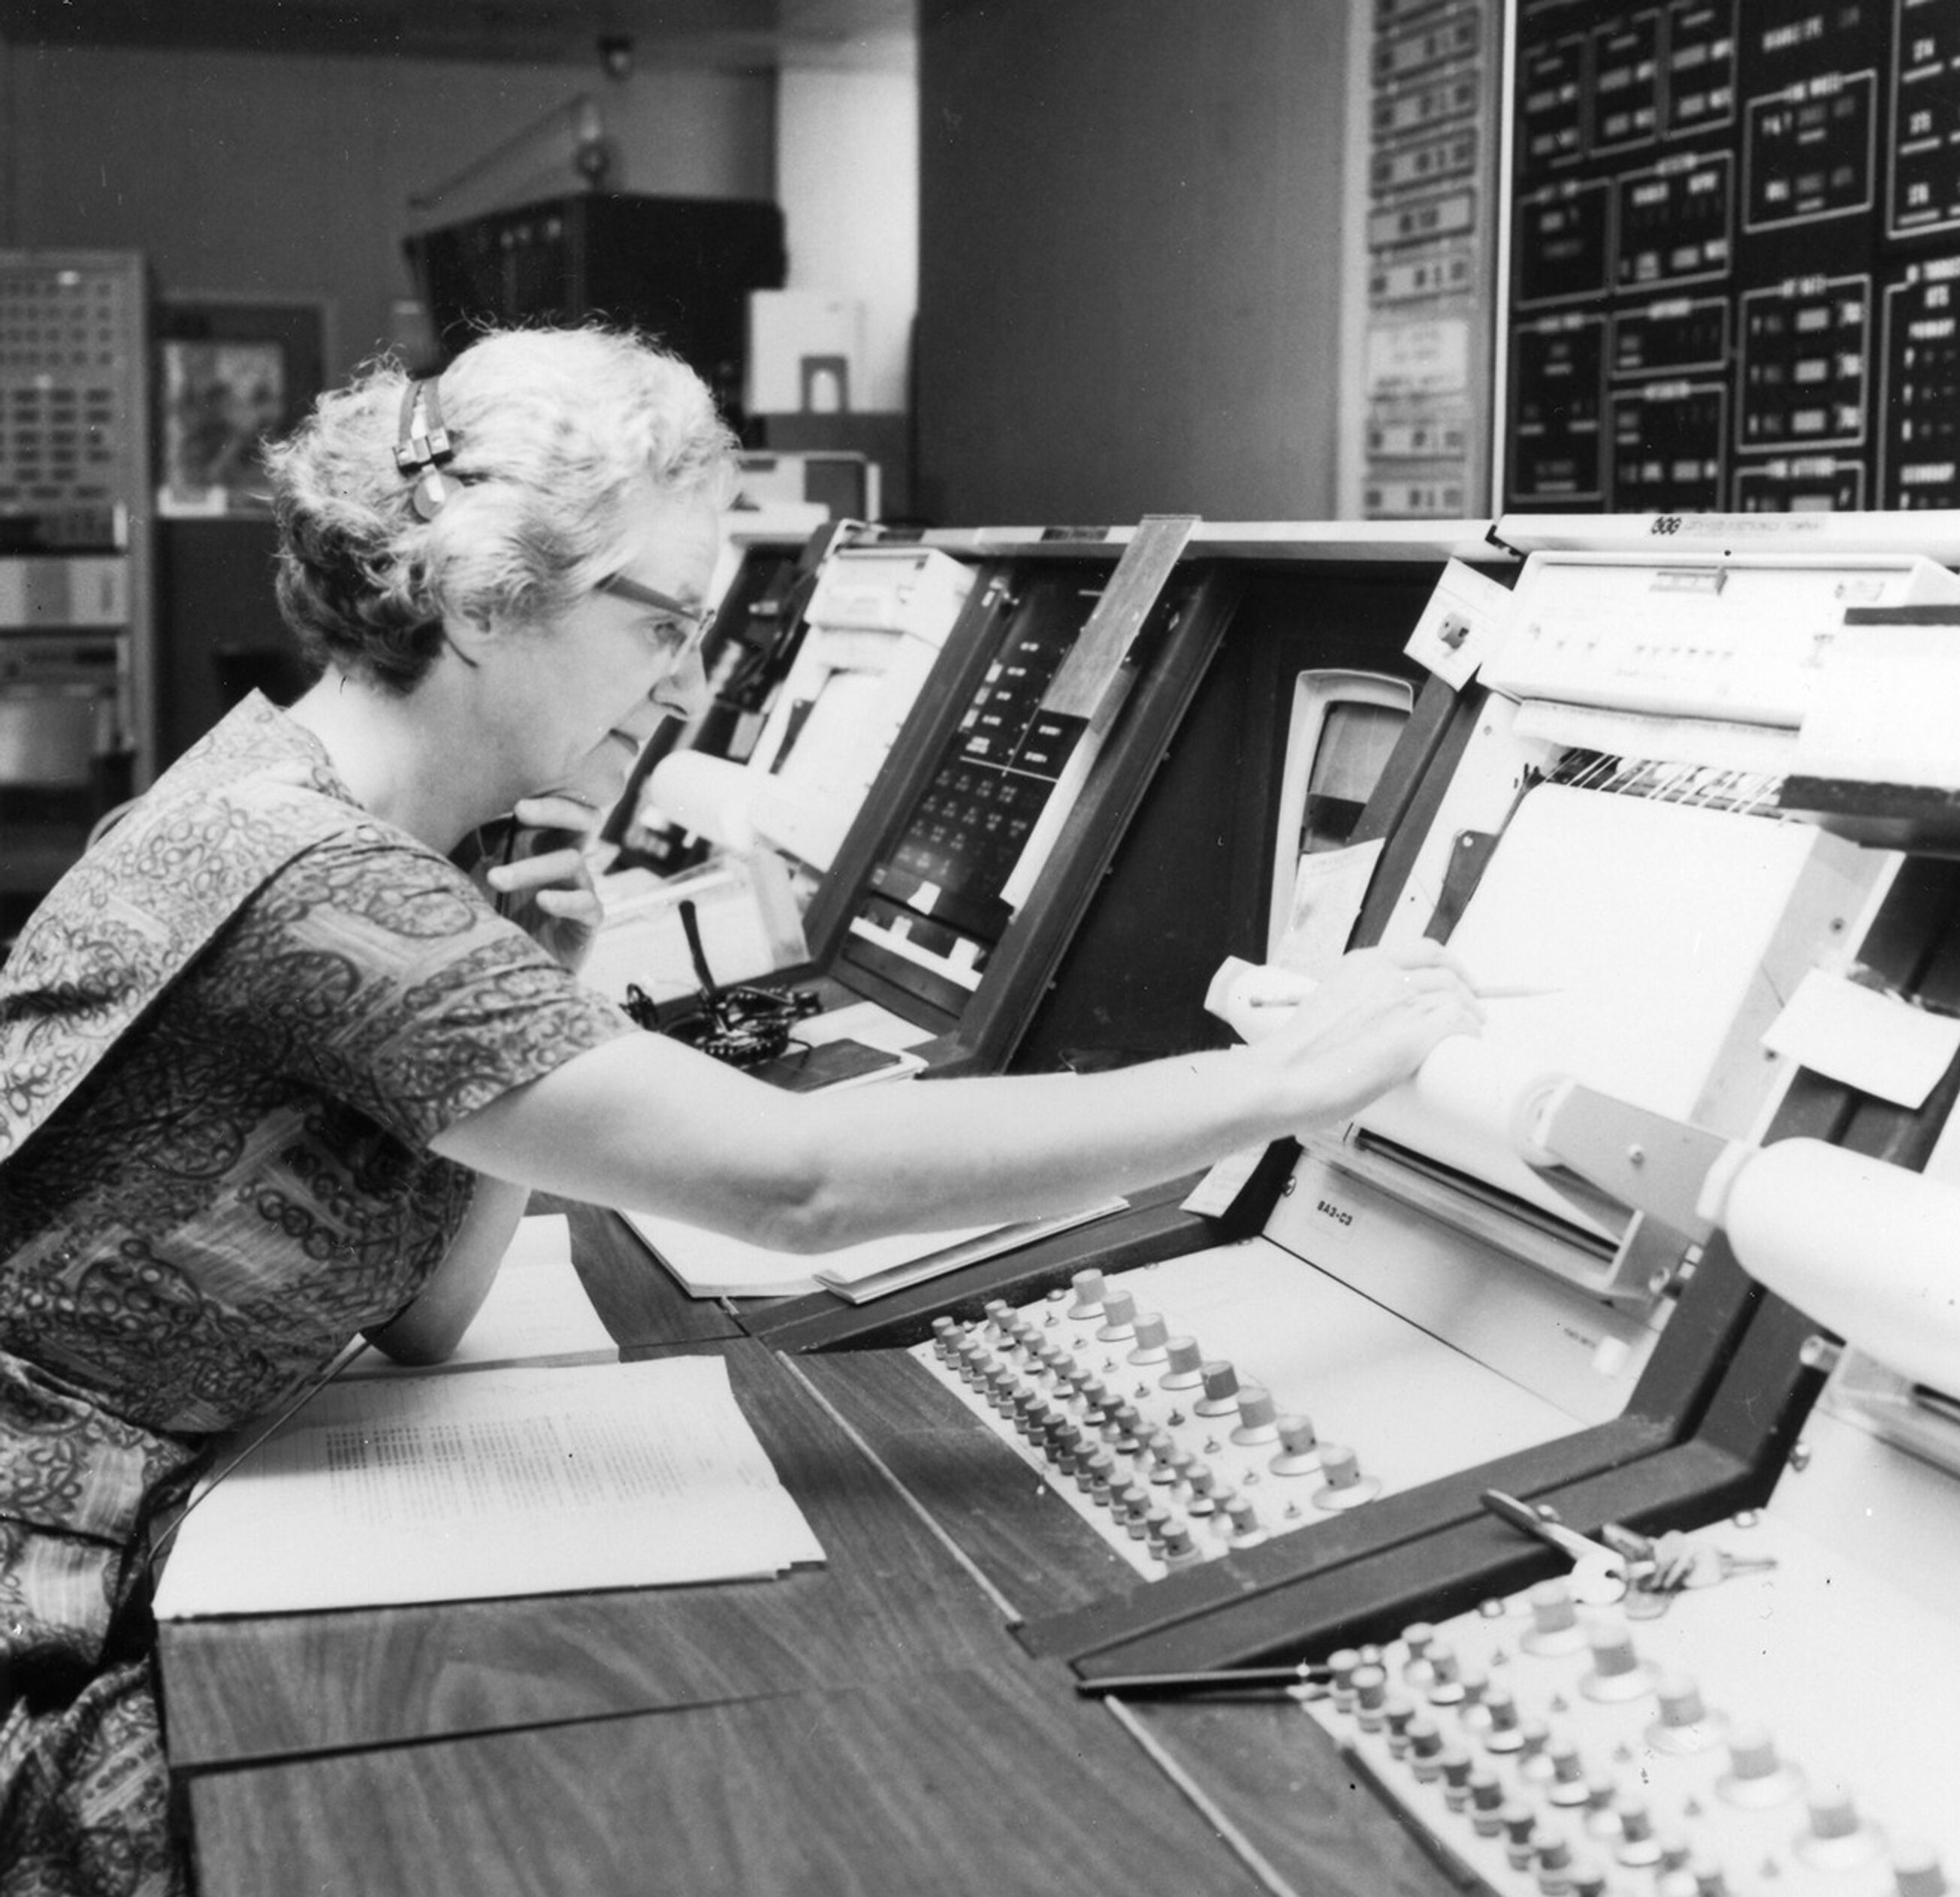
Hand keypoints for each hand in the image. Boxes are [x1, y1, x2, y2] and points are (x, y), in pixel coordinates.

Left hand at [478, 793, 615, 972]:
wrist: (499, 970)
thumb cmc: (483, 915)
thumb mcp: (468, 873)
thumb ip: (467, 841)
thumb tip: (444, 803)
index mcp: (539, 842)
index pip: (558, 804)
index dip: (544, 794)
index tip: (511, 797)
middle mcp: (562, 861)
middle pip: (585, 818)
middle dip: (556, 809)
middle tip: (521, 810)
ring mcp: (577, 890)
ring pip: (572, 861)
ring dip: (533, 866)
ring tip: (496, 879)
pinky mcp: (585, 924)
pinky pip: (588, 904)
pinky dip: (566, 900)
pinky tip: (542, 901)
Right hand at [1248, 939, 1483, 1128]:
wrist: (1283, 1078)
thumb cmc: (1296, 1055)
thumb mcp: (1326, 1004)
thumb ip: (1355, 1002)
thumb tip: (1375, 1021)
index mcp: (1361, 965)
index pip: (1422, 951)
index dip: (1448, 965)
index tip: (1455, 979)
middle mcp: (1384, 976)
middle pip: (1445, 973)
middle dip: (1464, 989)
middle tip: (1471, 1008)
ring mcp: (1400, 1003)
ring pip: (1456, 996)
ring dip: (1470, 1012)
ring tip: (1473, 1028)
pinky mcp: (1413, 1036)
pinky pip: (1458, 1023)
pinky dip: (1469, 1030)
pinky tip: (1469, 1041)